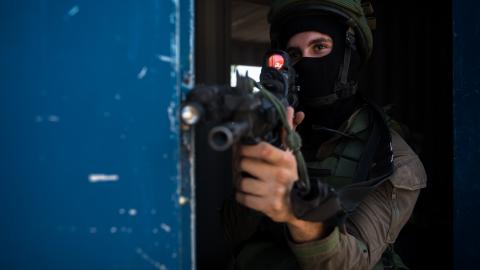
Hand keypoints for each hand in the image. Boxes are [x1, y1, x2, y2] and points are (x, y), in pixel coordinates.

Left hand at [235, 106, 303, 222]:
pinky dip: (242, 195)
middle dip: (241, 165)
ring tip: (249, 180)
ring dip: (241, 181)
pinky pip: (243, 197)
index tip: (241, 148)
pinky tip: (249, 193)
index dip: (246, 148)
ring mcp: (274, 191)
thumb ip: (287, 132)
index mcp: (286, 160)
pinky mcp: (268, 206)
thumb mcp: (290, 154)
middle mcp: (281, 175)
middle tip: (243, 166)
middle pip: (246, 164)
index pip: (262, 148)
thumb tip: (292, 110)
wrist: (297, 205)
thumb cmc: (289, 176)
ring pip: (242, 182)